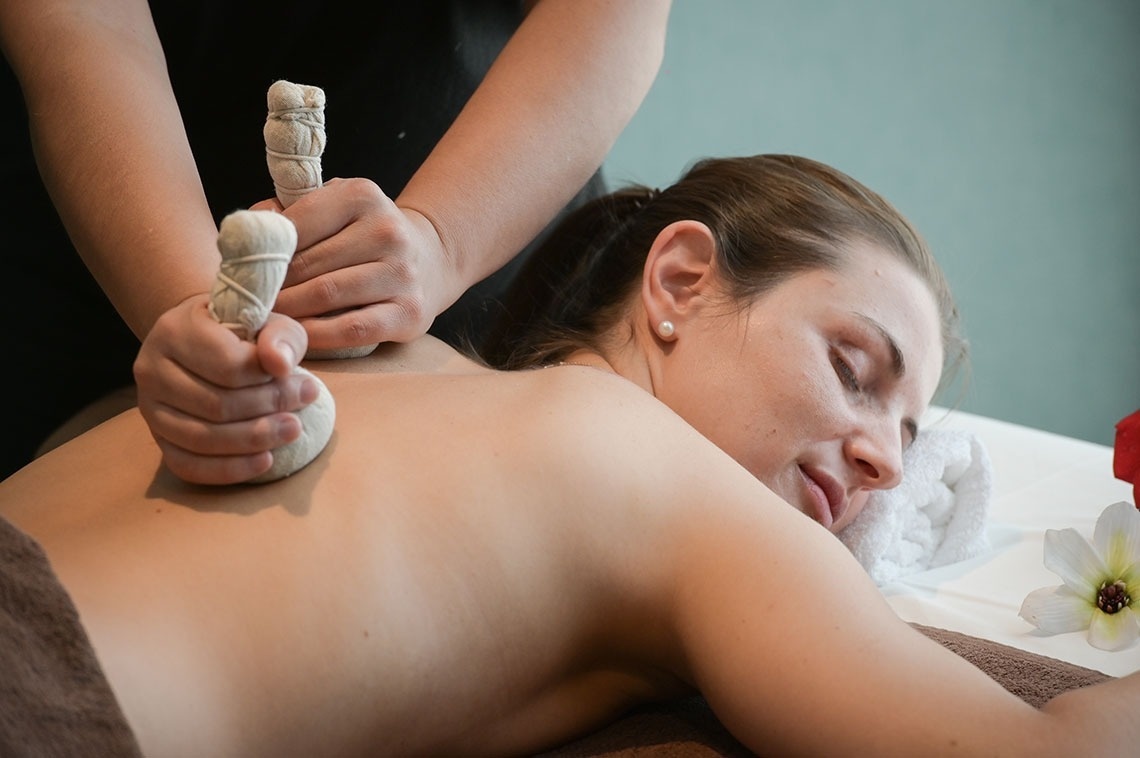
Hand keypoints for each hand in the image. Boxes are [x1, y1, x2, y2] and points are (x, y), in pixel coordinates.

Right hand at [133, 293, 319, 484]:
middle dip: (268, 412)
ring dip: (254, 441)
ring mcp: (149, 407)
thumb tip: (281, 366)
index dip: (270, 381)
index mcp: (176, 330)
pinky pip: (186, 465)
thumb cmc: (240, 333)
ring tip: (292, 431)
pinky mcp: (156, 437)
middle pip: (216, 405)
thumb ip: (280, 336)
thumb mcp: (267, 321)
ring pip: (201, 438)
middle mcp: (152, 368)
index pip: (228, 366)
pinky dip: (229, 469)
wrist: (203, 343)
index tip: (304, 383)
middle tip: (302, 411)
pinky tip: (265, 461)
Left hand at [259, 178, 460, 349]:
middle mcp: (387, 231)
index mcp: (361, 195)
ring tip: (264, 320)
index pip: (297, 225)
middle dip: (271, 288)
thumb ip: (289, 214)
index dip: (264, 253)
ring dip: (289, 312)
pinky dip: (318, 336)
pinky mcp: (409, 312)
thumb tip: (247, 231)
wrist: (429, 258)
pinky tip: (298, 337)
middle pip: (309, 265)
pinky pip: (352, 329)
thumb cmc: (363, 235)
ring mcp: (402, 273)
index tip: (241, 272)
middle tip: (245, 304)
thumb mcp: (333, 207)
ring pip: (327, 296)